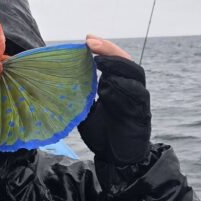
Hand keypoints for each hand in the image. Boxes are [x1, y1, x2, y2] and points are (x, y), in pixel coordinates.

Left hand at [78, 35, 151, 164]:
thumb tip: (57, 85)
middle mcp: (130, 88)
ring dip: (117, 64)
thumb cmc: (103, 135)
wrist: (118, 161)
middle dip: (109, 49)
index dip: (103, 48)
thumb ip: (79, 98)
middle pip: (125, 61)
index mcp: (117, 85)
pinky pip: (138, 95)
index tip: (87, 39)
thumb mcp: (85, 113)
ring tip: (99, 60)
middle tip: (91, 43)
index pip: (113, 60)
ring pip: (135, 74)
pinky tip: (108, 84)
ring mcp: (139, 99)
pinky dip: (125, 87)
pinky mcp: (143, 113)